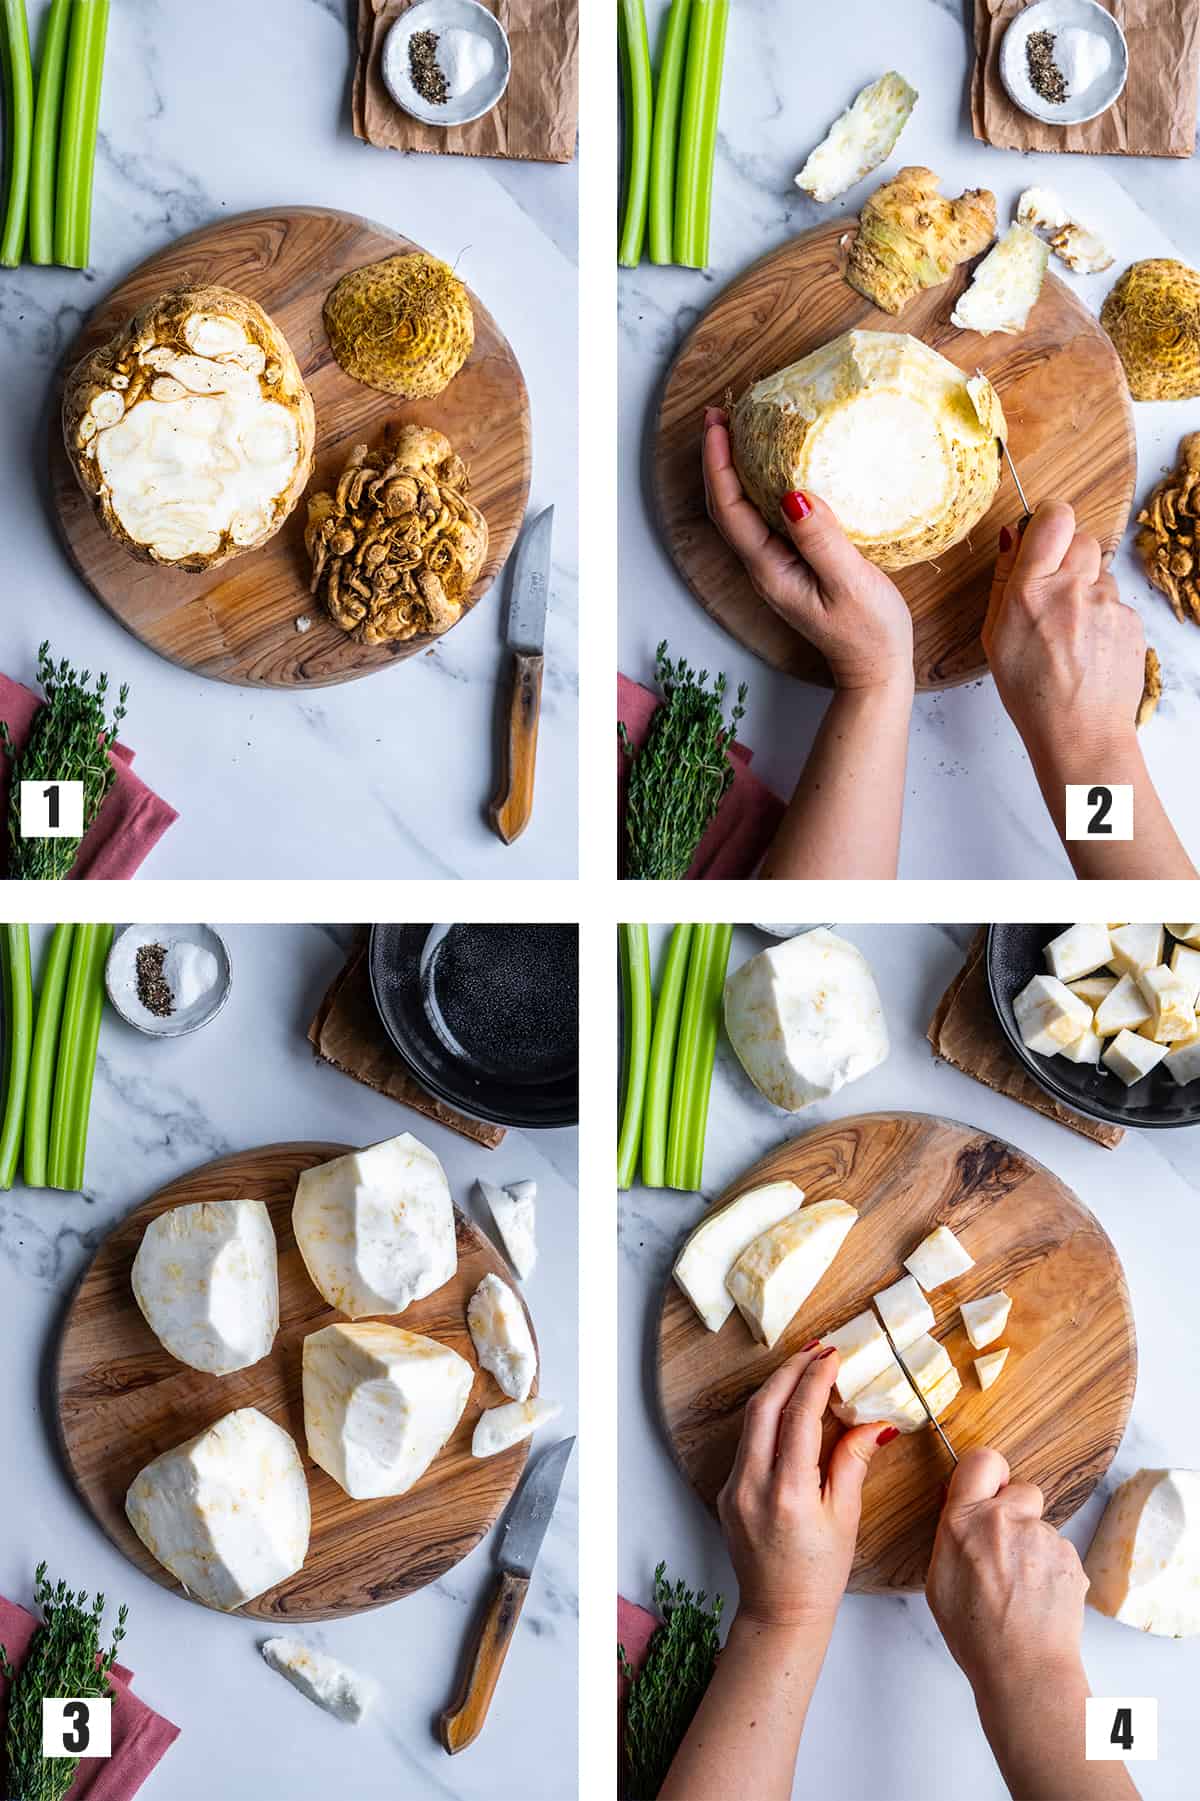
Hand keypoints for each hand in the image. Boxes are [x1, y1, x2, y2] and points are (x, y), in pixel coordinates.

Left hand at [702, 408, 914, 692]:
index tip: (718, 426)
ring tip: (737, 430)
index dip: (719, 465)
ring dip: (734, 470)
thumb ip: (821, 541)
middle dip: (718, 459)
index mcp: (770, 568)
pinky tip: (774, 466)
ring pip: (742, 511)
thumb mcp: (850, 583)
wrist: (875, 669)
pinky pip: (764, 518)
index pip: (730, 510)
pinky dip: (759, 485)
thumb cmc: (868, 632)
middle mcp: (764, 566)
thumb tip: (792, 496)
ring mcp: (775, 566)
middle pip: (726, 507)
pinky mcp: (792, 564)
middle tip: (720, 415)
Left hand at [717, 1343, 895, 1631]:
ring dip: (776, 1388)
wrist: (780, 1612)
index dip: (816, 1380)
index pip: (799, 1417)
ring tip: (804, 1366)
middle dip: (790, 1371)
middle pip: (764, 1406)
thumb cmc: (820, 1572)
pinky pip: (747, 1441)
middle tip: (817, 1349)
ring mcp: (734, 1487)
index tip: (833, 1356)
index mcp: (788, 1492)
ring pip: (751, 1420)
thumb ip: (853, 1462)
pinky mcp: (727, 1490)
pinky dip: (767, 1416)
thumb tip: (873, 1422)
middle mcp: (753, 1484)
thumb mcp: (846, 1517)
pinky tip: (787, 1406)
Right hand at [927, 1447, 1088, 1701]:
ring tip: (1022, 1589)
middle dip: (1016, 1510)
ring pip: (1041, 1526)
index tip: (989, 1488)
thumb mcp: (939, 1579)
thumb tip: (962, 1508)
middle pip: (1021, 1489)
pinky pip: (1060, 1551)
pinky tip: (1040, 1598)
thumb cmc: (976, 1634)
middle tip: (1006, 1548)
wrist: (1025, 1671)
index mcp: (964, 1520)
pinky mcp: (1071, 1557)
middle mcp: (1005, 1520)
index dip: (989, 1472)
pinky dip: (1052, 1568)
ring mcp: (1043, 1537)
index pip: (982, 1460)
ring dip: (1033, 1546)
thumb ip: (952, 1534)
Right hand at [983, 502, 1145, 766]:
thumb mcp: (996, 637)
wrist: (1080, 732)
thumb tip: (1013, 538)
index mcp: (1032, 590)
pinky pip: (1116, 604)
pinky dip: (1103, 618)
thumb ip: (1005, 581)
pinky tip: (1088, 648)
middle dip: (1068, 557)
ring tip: (1070, 633)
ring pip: (1100, 574)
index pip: (1055, 517)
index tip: (1043, 535)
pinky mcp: (1132, 621)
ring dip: (1086, 591)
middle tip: (1053, 592)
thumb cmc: (1031, 692)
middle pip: (1082, 539)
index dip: (1049, 521)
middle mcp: (1074, 590)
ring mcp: (1108, 605)